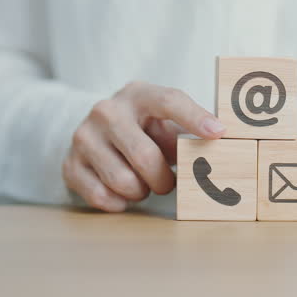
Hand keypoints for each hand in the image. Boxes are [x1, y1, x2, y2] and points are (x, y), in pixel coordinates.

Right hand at [63, 81, 224, 211]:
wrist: (95, 133)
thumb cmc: (144, 130)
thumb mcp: (165, 122)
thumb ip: (190, 130)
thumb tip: (225, 142)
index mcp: (138, 94)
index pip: (169, 100)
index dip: (194, 117)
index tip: (218, 133)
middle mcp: (107, 111)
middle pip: (145, 156)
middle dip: (163, 179)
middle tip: (167, 183)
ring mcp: (84, 136)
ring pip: (123, 181)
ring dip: (141, 192)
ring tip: (142, 184)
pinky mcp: (70, 164)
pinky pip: (102, 197)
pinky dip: (120, 203)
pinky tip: (122, 193)